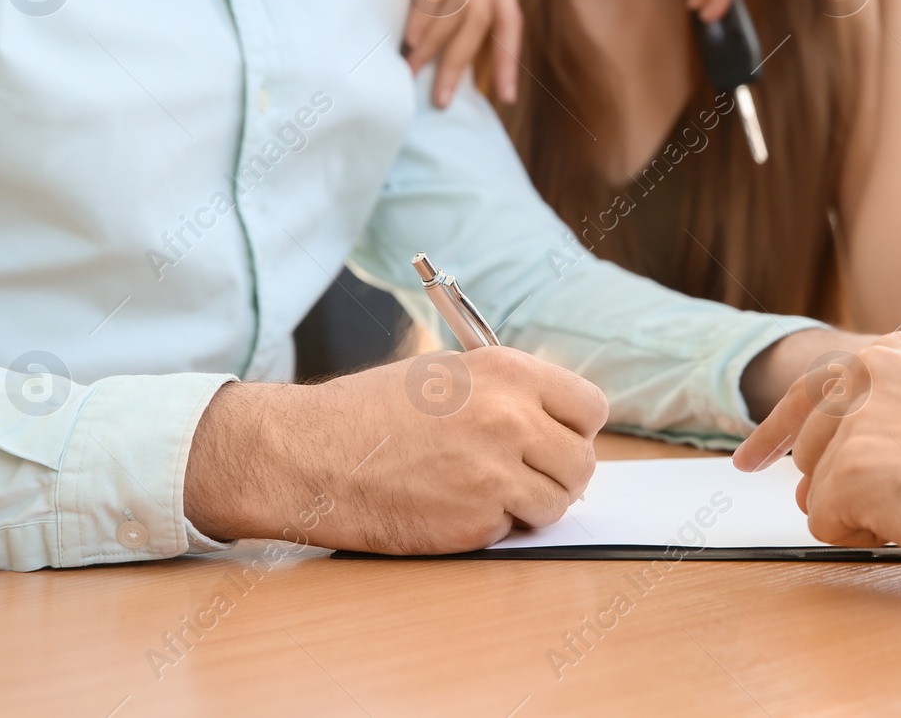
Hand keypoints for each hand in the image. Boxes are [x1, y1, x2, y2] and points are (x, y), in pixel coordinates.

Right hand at [184, 348, 606, 553]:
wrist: (310, 454)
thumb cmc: (372, 412)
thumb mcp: (448, 373)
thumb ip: (509, 392)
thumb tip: (557, 420)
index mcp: (507, 372)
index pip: (590, 407)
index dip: (575, 427)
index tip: (558, 436)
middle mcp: (510, 418)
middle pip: (582, 461)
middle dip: (559, 471)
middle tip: (525, 472)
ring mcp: (495, 472)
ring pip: (558, 501)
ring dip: (532, 503)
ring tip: (487, 489)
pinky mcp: (477, 520)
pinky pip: (515, 527)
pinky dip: (495, 524)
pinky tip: (455, 504)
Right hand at [384, 0, 522, 107]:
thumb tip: (435, 22)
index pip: (510, 17)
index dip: (507, 59)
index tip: (504, 98)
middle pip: (484, 19)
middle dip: (463, 63)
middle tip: (442, 99)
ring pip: (460, 4)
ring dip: (438, 43)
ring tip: (415, 70)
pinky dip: (426, 12)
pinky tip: (411, 35)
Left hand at [733, 335, 900, 584]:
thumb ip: (883, 428)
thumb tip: (812, 484)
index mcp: (894, 354)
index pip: (807, 389)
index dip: (773, 433)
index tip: (749, 460)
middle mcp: (867, 371)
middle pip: (810, 451)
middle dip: (841, 488)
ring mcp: (856, 418)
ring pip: (819, 490)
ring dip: (865, 512)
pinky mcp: (853, 468)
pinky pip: (827, 525)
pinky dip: (866, 537)